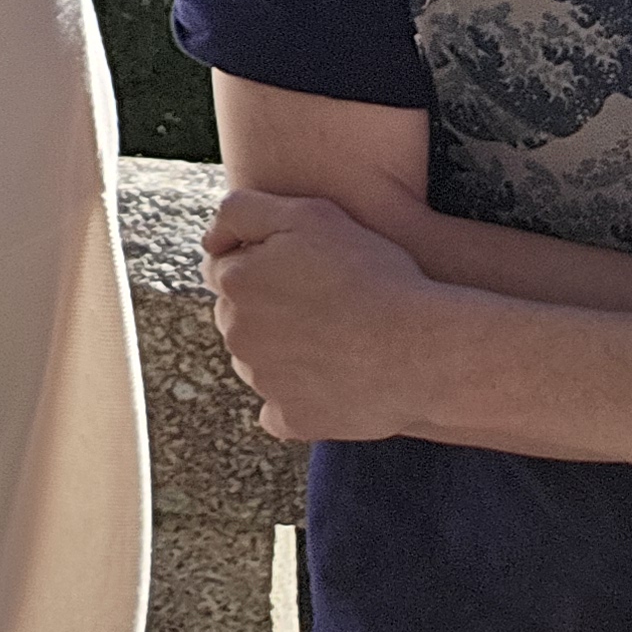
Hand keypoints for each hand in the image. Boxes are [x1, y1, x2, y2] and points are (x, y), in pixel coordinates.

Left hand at [203, 186, 442, 442]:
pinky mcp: (291, 419)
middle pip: (239, 316)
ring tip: (338, 340)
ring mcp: (262, 381)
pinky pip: (281, 411)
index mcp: (234, 282)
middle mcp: (237, 334)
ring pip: (259, 362)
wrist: (422, 348)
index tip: (304, 269)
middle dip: (269, 307)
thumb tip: (209, 242)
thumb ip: (242, 211)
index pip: (224, 268)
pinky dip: (300, 400)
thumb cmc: (370, 273)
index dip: (262, 263)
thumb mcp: (307, 214)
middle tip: (325, 304)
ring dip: (284, 352)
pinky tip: (333, 384)